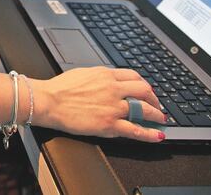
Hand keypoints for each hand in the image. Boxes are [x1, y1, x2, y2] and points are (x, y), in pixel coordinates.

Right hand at [30, 67, 166, 141]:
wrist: (49, 101)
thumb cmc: (60, 88)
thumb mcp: (82, 73)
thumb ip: (99, 76)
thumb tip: (108, 79)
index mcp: (105, 75)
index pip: (134, 76)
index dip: (144, 84)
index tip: (147, 90)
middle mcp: (113, 89)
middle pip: (144, 90)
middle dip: (154, 99)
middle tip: (158, 105)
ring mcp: (113, 107)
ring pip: (144, 109)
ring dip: (157, 115)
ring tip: (161, 119)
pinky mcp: (110, 124)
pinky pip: (136, 130)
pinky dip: (150, 134)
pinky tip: (158, 136)